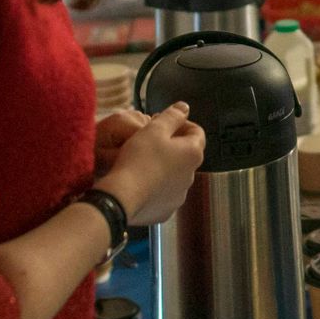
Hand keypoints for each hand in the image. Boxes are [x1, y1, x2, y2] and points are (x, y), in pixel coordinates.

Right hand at [97, 102, 204, 226]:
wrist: (122, 197)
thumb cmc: (140, 157)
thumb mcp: (154, 129)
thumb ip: (172, 116)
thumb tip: (185, 107)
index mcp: (193, 153)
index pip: (197, 132)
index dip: (181, 123)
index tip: (163, 122)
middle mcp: (192, 176)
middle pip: (186, 154)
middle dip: (172, 145)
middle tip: (150, 140)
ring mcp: (180, 196)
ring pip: (175, 175)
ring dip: (165, 166)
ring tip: (143, 162)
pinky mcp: (166, 211)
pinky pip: (164, 194)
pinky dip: (156, 186)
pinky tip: (140, 183)